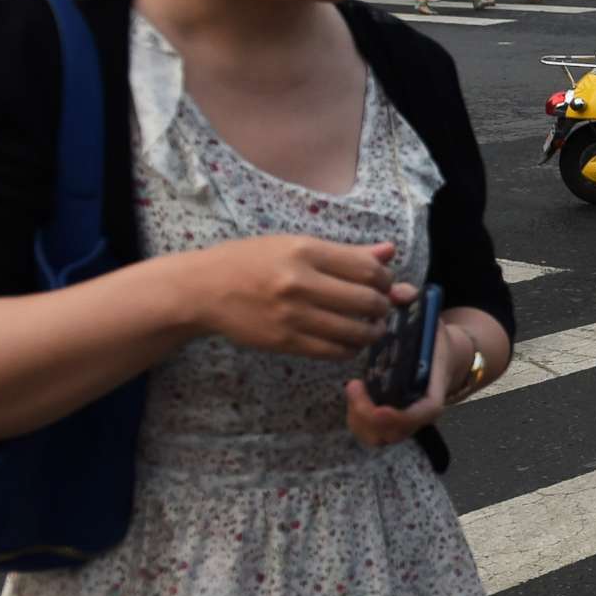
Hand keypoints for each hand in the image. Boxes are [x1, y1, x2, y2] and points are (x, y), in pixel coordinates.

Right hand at [186, 236, 395, 359]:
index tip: (385, 284)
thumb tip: (390, 251)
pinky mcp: (285, 342)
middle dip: (383, 307)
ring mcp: (292, 315)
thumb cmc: (252, 261)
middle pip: (367, 301)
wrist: (204, 289)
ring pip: (355, 331)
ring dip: (373, 332)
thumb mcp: (295, 245)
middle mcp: (300, 282)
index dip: (386, 280)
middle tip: (381, 308)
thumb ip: (346, 252)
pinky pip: (333, 351)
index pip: (368, 269)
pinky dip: (350, 349)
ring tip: (372, 327)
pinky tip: (350, 341)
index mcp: (305, 251)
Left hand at [342, 305, 463, 447]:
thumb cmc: (431, 338)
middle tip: (354, 386)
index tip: (381, 407)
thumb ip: (413, 302)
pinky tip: (354, 393)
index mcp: (435, 386)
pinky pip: (371, 432)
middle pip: (397, 431)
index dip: (403, 416)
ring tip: (353, 389)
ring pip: (380, 436)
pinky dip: (358, 420)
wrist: (442, 356)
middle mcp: (419, 408)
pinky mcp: (388, 420)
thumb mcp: (427, 317)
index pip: (427, 410)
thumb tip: (398, 291)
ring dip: (362, 419)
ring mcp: (404, 418)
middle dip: (370, 416)